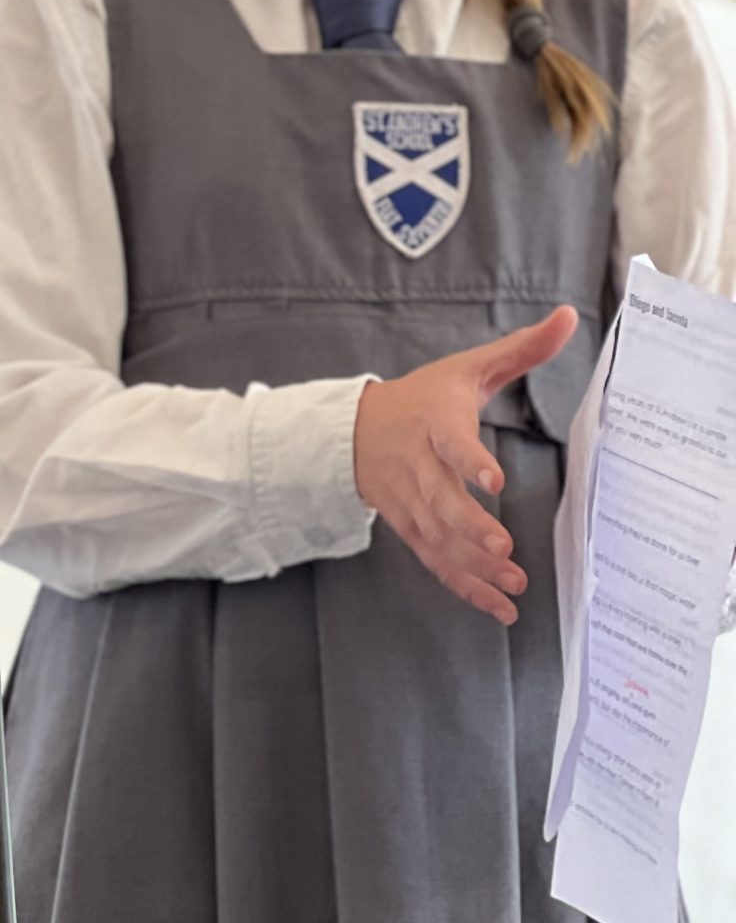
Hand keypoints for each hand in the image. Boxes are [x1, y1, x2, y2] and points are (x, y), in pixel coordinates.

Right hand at [353, 307, 576, 623]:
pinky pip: (435, 560)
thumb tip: (568, 317)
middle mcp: (418, 466)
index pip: (450, 441)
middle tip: (502, 546)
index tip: (493, 477)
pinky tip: (497, 604)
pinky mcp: (410, 528)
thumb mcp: (467, 368)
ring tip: (511, 582)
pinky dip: (464, 584)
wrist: (354, 430)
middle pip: (440, 499)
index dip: (469, 459)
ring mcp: (410, 502)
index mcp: (434, 422)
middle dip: (470, 526)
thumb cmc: (422, 398)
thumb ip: (520, 349)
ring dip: (473, 563)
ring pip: (437, 536)